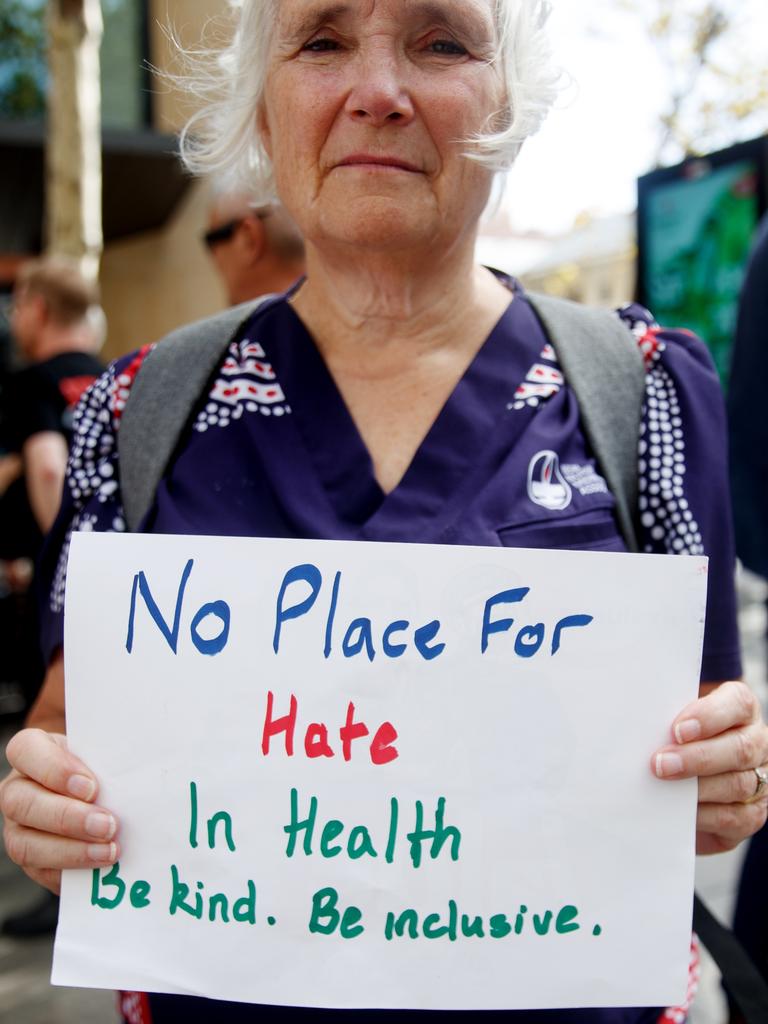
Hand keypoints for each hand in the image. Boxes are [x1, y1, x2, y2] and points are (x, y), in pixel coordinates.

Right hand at [1, 729, 119, 892]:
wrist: (99, 799)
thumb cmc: (102, 768)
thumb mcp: (104, 755)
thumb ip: (113, 760)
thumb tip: (151, 771)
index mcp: (32, 753)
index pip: (25, 750)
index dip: (54, 769)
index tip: (91, 786)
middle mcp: (18, 789)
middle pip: (20, 803)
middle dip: (67, 817)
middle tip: (108, 825)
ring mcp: (17, 827)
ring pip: (24, 843)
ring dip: (70, 850)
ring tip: (108, 851)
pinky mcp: (31, 859)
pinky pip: (40, 871)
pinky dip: (72, 870)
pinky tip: (100, 866)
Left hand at [652, 680, 767, 854]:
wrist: (685, 775)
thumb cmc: (676, 737)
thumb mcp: (674, 718)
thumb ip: (666, 717)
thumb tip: (636, 722)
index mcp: (741, 710)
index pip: (738, 704)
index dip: (709, 716)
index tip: (677, 729)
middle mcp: (756, 742)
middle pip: (740, 749)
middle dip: (698, 757)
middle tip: (660, 763)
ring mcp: (760, 780)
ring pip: (737, 784)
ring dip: (698, 788)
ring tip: (664, 787)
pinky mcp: (751, 813)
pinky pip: (734, 817)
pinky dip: (705, 815)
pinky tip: (681, 811)